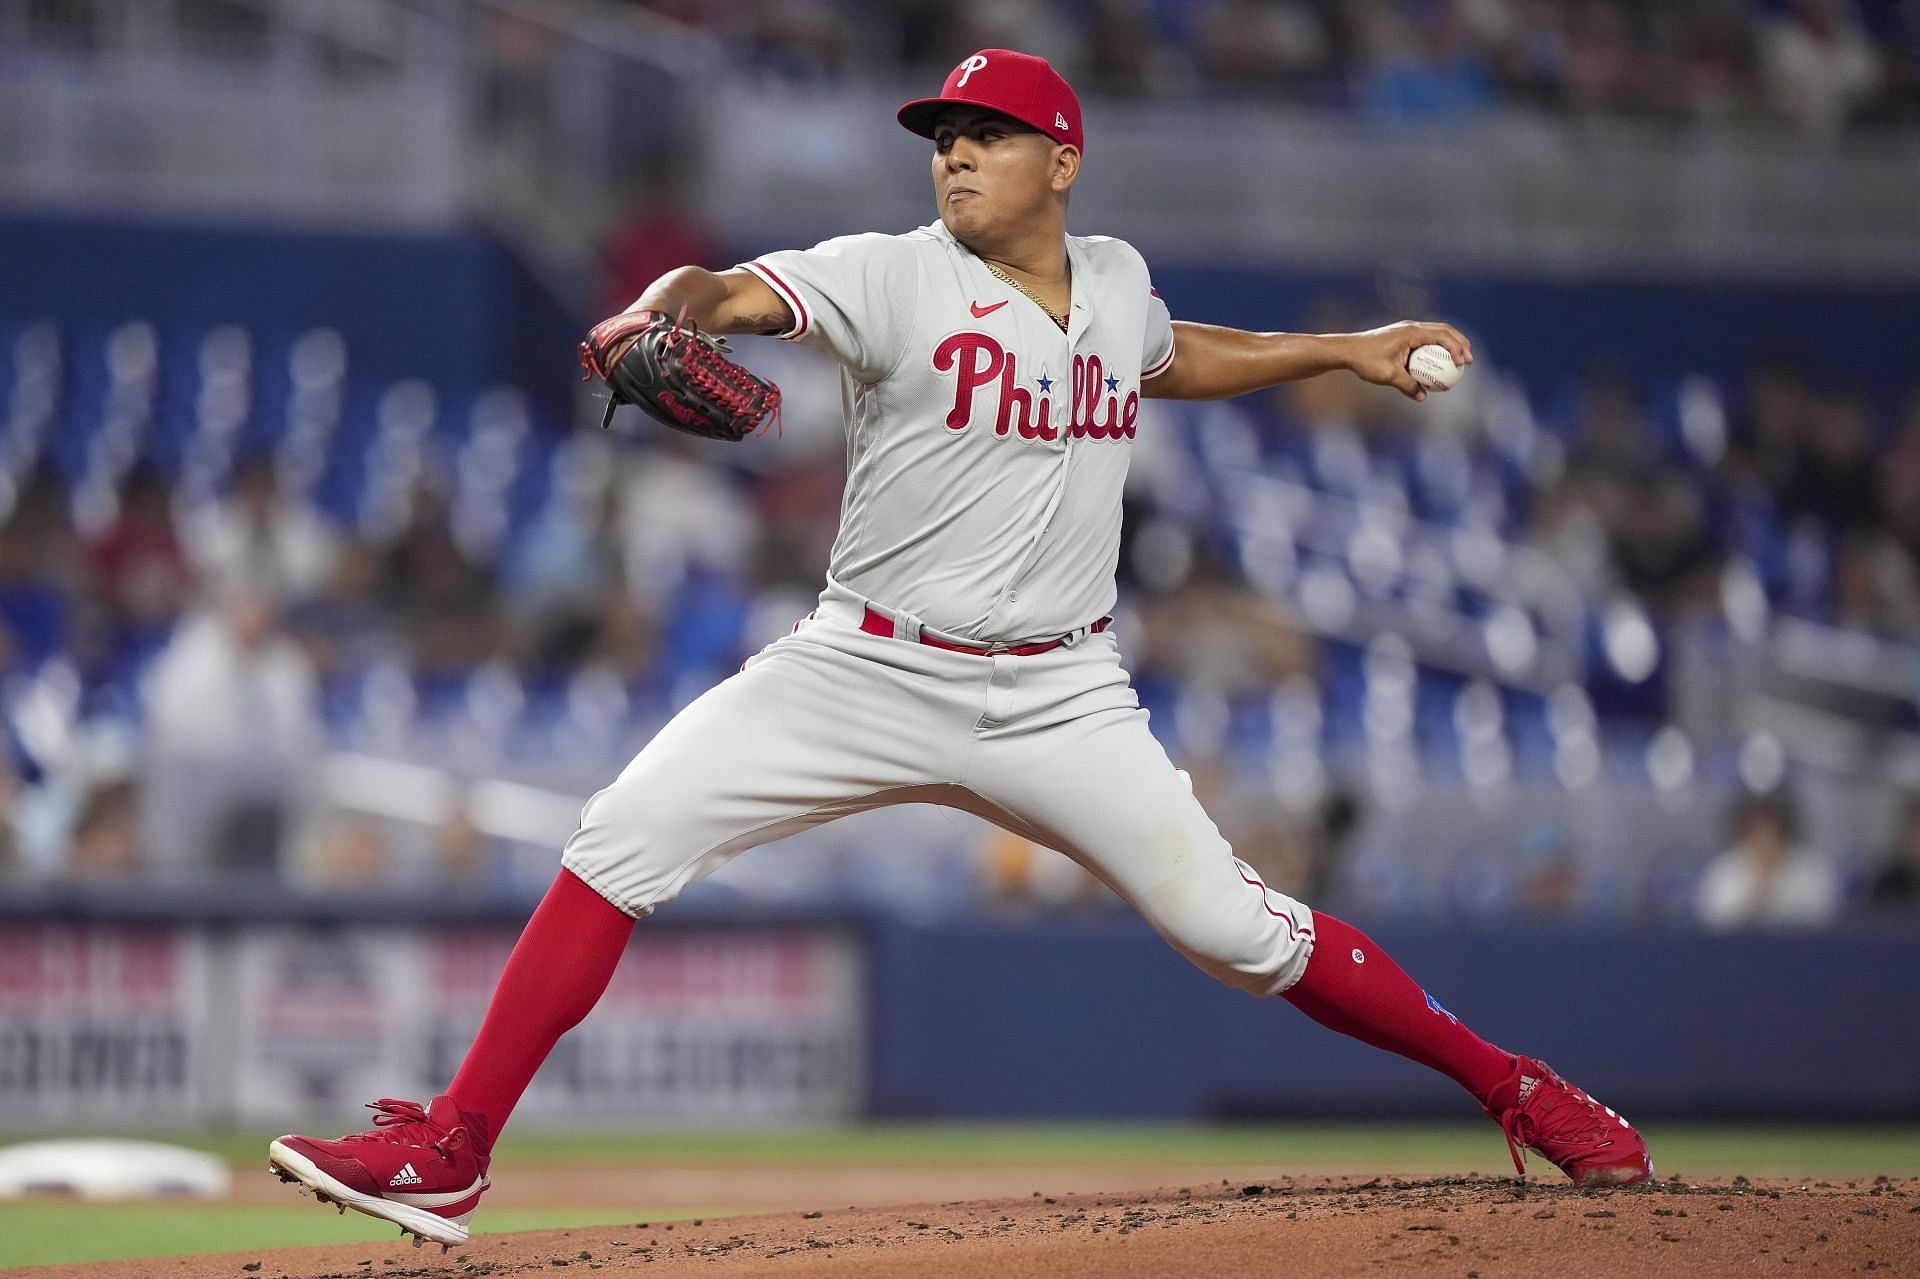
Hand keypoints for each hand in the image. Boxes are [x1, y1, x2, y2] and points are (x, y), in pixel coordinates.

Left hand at [1342, 322, 1472, 401]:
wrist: (1348, 350)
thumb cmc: (1366, 361)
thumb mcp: (1388, 376)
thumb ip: (1408, 386)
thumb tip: (1423, 397)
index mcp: (1411, 332)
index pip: (1442, 336)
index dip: (1456, 348)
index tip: (1463, 364)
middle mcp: (1412, 327)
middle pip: (1444, 330)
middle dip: (1461, 343)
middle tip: (1470, 361)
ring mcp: (1407, 329)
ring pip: (1436, 332)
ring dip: (1450, 344)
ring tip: (1460, 360)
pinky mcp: (1403, 335)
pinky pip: (1425, 340)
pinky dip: (1436, 348)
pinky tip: (1438, 364)